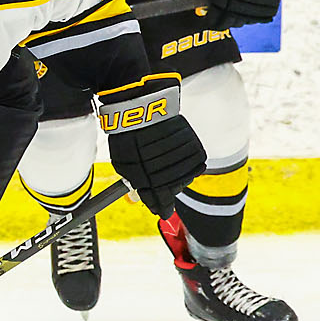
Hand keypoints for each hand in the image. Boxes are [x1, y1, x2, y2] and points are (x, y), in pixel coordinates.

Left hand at [99, 77, 204, 217]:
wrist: (145, 108)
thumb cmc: (129, 136)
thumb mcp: (124, 163)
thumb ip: (134, 182)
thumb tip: (144, 197)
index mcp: (149, 180)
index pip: (160, 201)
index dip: (161, 207)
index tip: (162, 212)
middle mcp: (170, 173)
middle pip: (172, 190)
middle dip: (165, 188)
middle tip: (156, 178)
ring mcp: (184, 162)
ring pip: (184, 178)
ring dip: (175, 174)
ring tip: (162, 159)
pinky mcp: (195, 149)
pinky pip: (194, 166)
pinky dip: (185, 163)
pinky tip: (174, 154)